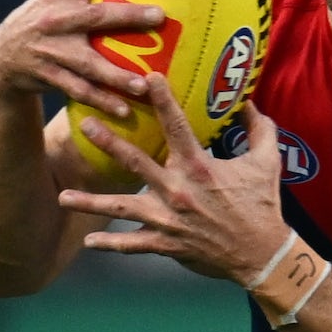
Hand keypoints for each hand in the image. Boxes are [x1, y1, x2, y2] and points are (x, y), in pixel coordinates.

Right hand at [0, 0, 165, 118]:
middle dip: (128, 16)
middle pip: (95, 17)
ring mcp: (51, 50)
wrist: (2, 57)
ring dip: (116, 75)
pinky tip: (125, 110)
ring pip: (88, 64)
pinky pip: (79, 91)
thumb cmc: (40, 18)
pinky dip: (101, 101)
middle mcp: (55, 20)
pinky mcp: (49, 76)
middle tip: (160, 16)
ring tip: (143, 85)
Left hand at [57, 77, 288, 281]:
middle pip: (136, 162)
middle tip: (85, 125)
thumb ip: (259, 129)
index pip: (177, 127)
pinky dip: (111, 243)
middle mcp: (178, 191)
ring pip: (122, 207)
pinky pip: (133, 244)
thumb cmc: (263, 205)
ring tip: (63, 196)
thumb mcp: (268, 162)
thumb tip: (247, 102)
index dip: (163, 100)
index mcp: (200, 168)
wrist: (263, 254)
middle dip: (109, 143)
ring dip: (91, 202)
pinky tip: (89, 240)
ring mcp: (169, 219)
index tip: (147, 77)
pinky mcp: (167, 243)